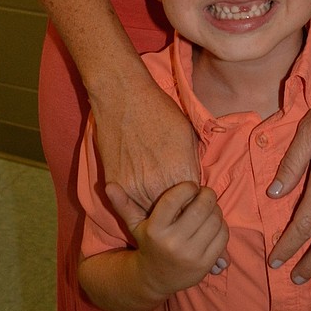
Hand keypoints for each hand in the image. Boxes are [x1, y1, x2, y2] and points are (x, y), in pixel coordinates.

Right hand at [92, 73, 200, 215]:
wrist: (123, 96)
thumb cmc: (159, 110)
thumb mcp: (187, 135)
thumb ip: (191, 165)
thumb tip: (193, 185)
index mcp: (180, 173)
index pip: (193, 205)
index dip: (193, 202)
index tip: (192, 198)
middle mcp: (158, 185)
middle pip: (174, 214)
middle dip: (178, 209)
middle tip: (176, 199)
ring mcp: (135, 187)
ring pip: (152, 212)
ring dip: (157, 207)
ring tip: (159, 193)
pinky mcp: (116, 184)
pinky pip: (131, 203)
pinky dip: (138, 198)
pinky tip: (142, 186)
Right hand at [106, 181, 229, 299]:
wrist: (154, 280)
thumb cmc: (147, 244)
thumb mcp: (134, 225)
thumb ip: (123, 204)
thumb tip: (109, 185)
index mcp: (155, 230)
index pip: (176, 198)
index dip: (188, 187)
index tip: (189, 186)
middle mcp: (173, 243)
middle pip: (201, 207)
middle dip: (206, 195)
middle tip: (203, 194)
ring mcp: (191, 255)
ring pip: (214, 219)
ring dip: (215, 209)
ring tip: (207, 208)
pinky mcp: (205, 265)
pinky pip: (222, 235)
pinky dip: (221, 225)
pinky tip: (212, 224)